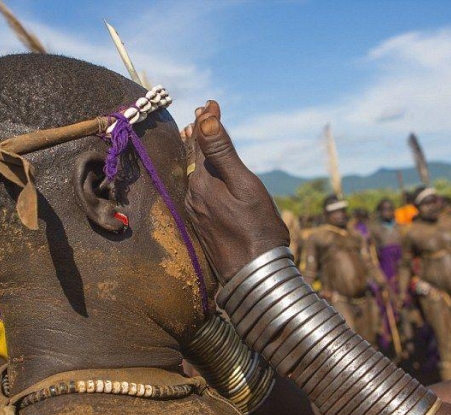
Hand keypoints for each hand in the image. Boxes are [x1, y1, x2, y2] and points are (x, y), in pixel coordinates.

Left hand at [184, 101, 289, 281]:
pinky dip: (202, 175)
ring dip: (199, 154)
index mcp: (203, 183)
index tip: (211, 103)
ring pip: (195, 175)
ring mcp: (196, 213)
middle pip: (194, 158)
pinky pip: (199, 192)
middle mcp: (193, 196)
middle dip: (199, 134)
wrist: (255, 275)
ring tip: (199, 137)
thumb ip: (223, 153)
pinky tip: (206, 176)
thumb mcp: (245, 185)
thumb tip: (205, 120)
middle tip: (203, 114)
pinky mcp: (203, 227)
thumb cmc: (257, 229)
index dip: (206, 121)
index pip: (200, 142)